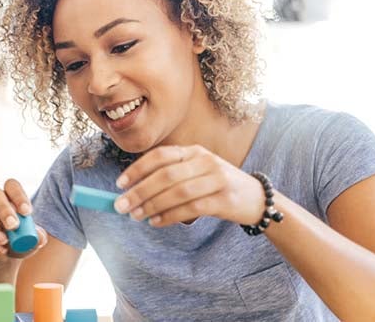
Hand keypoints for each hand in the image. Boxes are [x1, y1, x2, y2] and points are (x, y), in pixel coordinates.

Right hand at [0, 179, 47, 267]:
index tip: (26, 212)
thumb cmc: (22, 239)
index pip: (11, 186)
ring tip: (4, 241)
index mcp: (11, 197)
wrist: (9, 255)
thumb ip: (38, 237)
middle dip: (3, 209)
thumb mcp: (33, 239)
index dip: (18, 196)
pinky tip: (1, 249)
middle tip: (13, 226)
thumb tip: (40, 238)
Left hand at [113, 145, 265, 226]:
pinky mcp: (224, 199)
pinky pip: (191, 208)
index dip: (137, 169)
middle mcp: (205, 161)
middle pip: (166, 175)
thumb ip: (168, 178)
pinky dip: (170, 216)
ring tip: (136, 216)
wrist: (255, 198)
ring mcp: (217, 179)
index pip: (160, 156)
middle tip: (121, 205)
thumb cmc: (215, 186)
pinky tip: (156, 222)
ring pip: (178, 192)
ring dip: (153, 205)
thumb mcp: (194, 172)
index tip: (119, 184)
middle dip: (140, 191)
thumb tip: (131, 191)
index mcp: (193, 151)